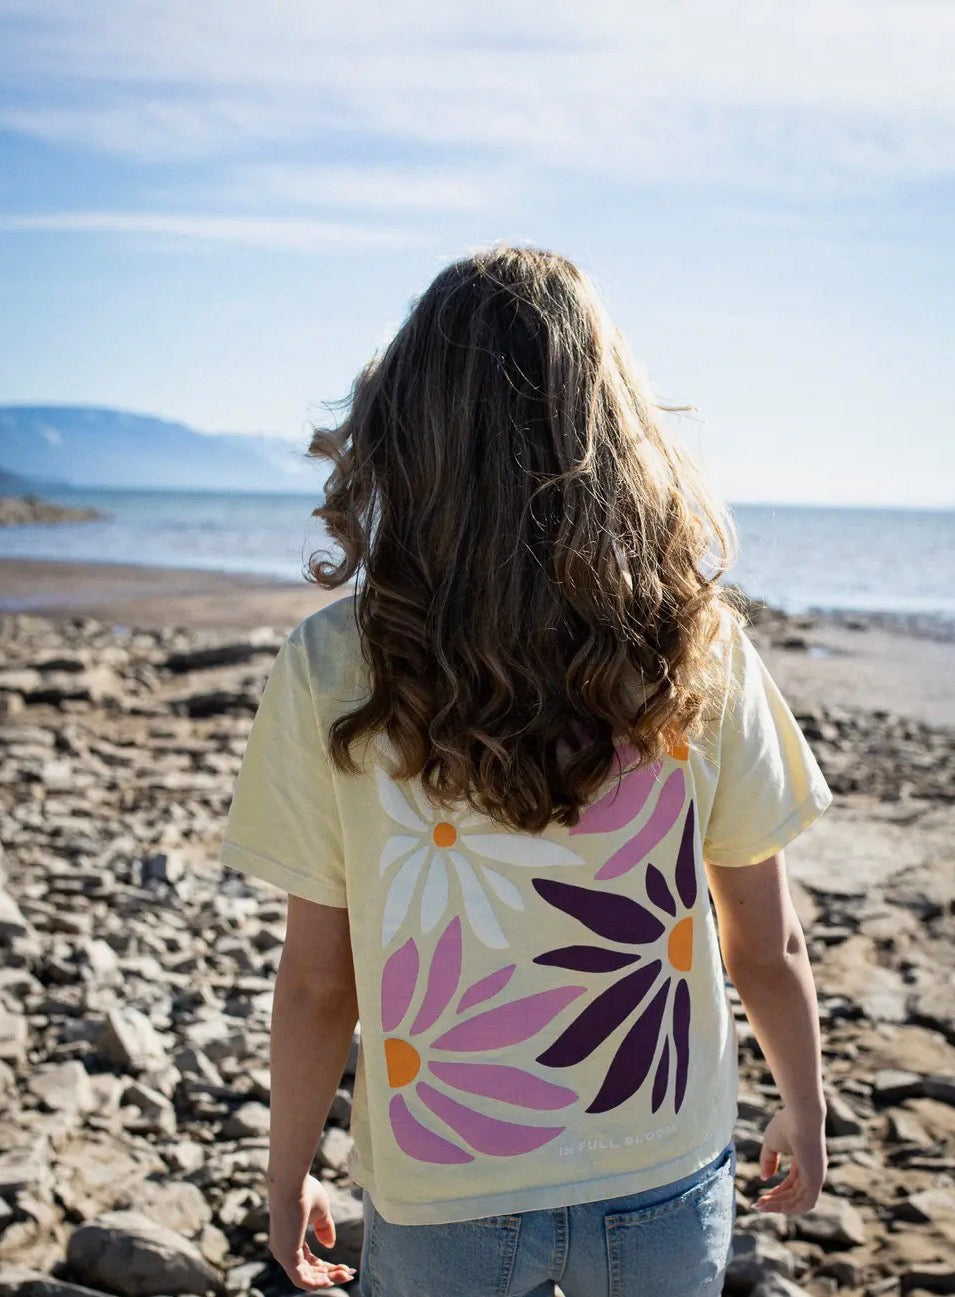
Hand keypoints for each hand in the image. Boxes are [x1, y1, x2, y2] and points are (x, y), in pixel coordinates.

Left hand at [268, 1174, 356, 1290]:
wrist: (293, 1182)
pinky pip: (302, 1280)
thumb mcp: (320, 1212)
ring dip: (328, 1279)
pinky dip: (318, 1283)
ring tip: (347, 1275)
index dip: (328, 1267)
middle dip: (331, 1275)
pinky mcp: (286, 1256)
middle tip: (350, 1273)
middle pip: (310, 1272)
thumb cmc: (305, 1191)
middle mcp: (284, 1250)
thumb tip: (329, 1246)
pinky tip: (333, 1279)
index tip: (346, 1267)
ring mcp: (284, 1254)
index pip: (309, 1261)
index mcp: (291, 1239)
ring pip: (307, 1278)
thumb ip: (324, 1228)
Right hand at [753, 1106, 826, 1214]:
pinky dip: (788, 1208)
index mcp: (805, 1162)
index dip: (776, 1192)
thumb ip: (768, 1161)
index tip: (760, 1197)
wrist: (800, 1115)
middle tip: (757, 1205)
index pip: (792, 1183)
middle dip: (775, 1201)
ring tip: (760, 1206)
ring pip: (798, 1202)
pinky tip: (772, 1206)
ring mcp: (816, 1177)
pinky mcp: (816, 1180)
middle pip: (794, 1195)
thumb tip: (765, 1178)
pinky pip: (804, 1203)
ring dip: (779, 1206)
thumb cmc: (786, 1124)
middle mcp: (813, 1172)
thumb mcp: (771, 1143)